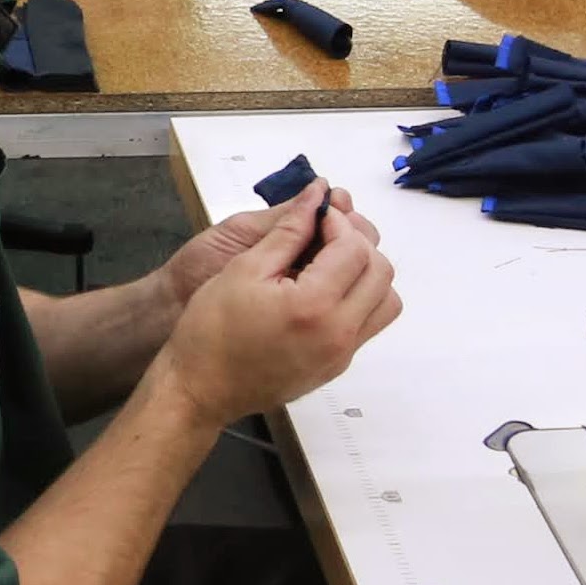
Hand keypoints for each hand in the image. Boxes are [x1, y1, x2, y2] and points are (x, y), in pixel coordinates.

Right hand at [152, 195, 400, 424]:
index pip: (355, 248)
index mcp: (314, 306)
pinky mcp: (337, 366)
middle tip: (323, 235)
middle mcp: (339, 333)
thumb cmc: (211, 328)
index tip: (313, 217)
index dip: (337, 222)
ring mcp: (341, 354)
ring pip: (386, 301)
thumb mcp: (244, 268)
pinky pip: (369, 324)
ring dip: (366, 273)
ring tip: (328, 263)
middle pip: (381, 272)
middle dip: (357, 243)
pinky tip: (322, 290)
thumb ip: (288, 229)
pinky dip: (359, 298)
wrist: (199, 390)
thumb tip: (317, 194)